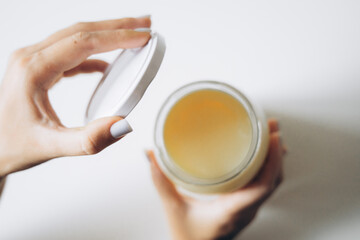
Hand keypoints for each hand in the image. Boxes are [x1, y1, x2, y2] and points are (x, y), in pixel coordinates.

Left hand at [0, 17, 150, 177]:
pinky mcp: (40, 69)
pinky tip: (108, 62)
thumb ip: (89, 140)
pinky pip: (72, 53)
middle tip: (145, 24)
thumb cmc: (12, 145)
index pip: (83, 42)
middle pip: (81, 31)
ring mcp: (34, 61)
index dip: (117, 37)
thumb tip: (122, 125)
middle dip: (117, 26)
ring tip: (133, 36)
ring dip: (107, 35)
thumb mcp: (51, 147)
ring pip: (77, 37)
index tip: (143, 37)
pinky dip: (95, 53)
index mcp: (33, 70)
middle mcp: (31, 58)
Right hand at [146, 119, 284, 239]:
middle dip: (276, 152)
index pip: (262, 186)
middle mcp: (245, 211)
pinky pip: (264, 186)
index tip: (273, 139)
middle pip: (274, 180)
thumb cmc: (188, 238)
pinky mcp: (245, 208)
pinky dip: (268, 168)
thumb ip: (161, 181)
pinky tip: (262, 156)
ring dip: (275, 160)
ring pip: (272, 184)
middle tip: (273, 127)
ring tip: (272, 136)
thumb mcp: (173, 208)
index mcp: (231, 211)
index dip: (272, 161)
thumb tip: (153, 156)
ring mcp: (248, 210)